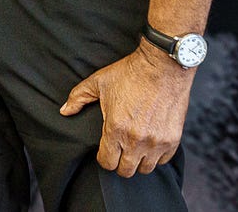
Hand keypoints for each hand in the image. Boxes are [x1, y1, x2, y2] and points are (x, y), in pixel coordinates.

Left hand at [59, 39, 195, 176]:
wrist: (162, 66)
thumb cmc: (130, 73)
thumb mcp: (98, 82)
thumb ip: (78, 98)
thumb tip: (64, 111)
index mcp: (115, 129)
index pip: (107, 162)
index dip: (103, 158)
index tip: (105, 149)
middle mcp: (136, 140)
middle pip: (126, 171)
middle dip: (119, 162)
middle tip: (119, 150)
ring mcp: (156, 142)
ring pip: (145, 169)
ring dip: (138, 161)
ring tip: (134, 148)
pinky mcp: (173, 139)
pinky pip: (164, 160)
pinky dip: (156, 156)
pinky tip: (149, 143)